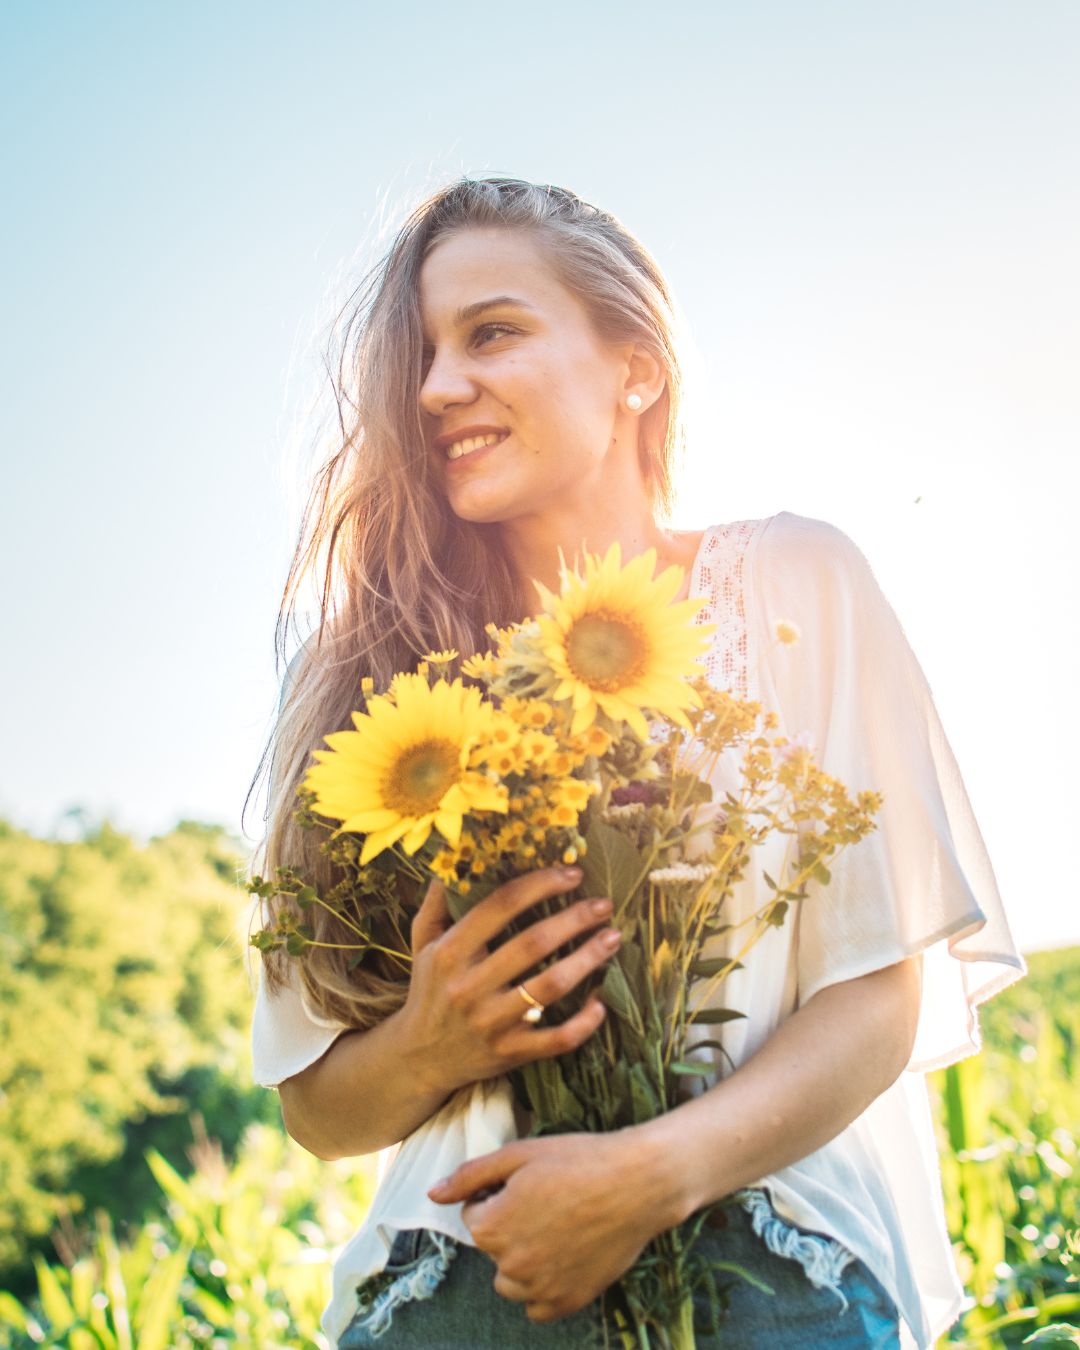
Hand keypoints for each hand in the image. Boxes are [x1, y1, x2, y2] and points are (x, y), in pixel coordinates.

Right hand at [401, 867, 621, 1096]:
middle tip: (604, 905)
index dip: (540, 884)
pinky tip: (601, 1001)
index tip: (572, 874)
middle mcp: (469, 986)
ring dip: (588, 959)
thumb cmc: (429, 990)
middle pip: (533, 943)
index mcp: (450, 952)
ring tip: (613, 938)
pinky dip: (584, 1022)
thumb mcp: (423, 943)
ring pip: (550, 987)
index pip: (501, 905)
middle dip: (575, 919)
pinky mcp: (510, 1052)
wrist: (421, 1058)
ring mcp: (491, 1023)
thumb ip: (438, 904)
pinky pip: (556, 1039)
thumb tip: (453, 864)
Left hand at [428, 1131, 671, 1322]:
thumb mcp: (519, 1154)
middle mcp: (511, 1265)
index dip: (497, 1196)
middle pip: (492, 1249)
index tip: (526, 1184)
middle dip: (509, 1227)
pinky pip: (537, 1307)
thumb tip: (433, 1195)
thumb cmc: (578, 1160)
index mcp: (492, 1227)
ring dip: (521, 1260)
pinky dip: (543, 1287)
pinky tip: (564, 1256)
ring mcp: (541, 1288)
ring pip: (510, 1282)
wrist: (638, 1182)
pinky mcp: (569, 1301)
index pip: (474, 1217)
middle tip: (546, 1201)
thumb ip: (471, 1176)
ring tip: (555, 1227)